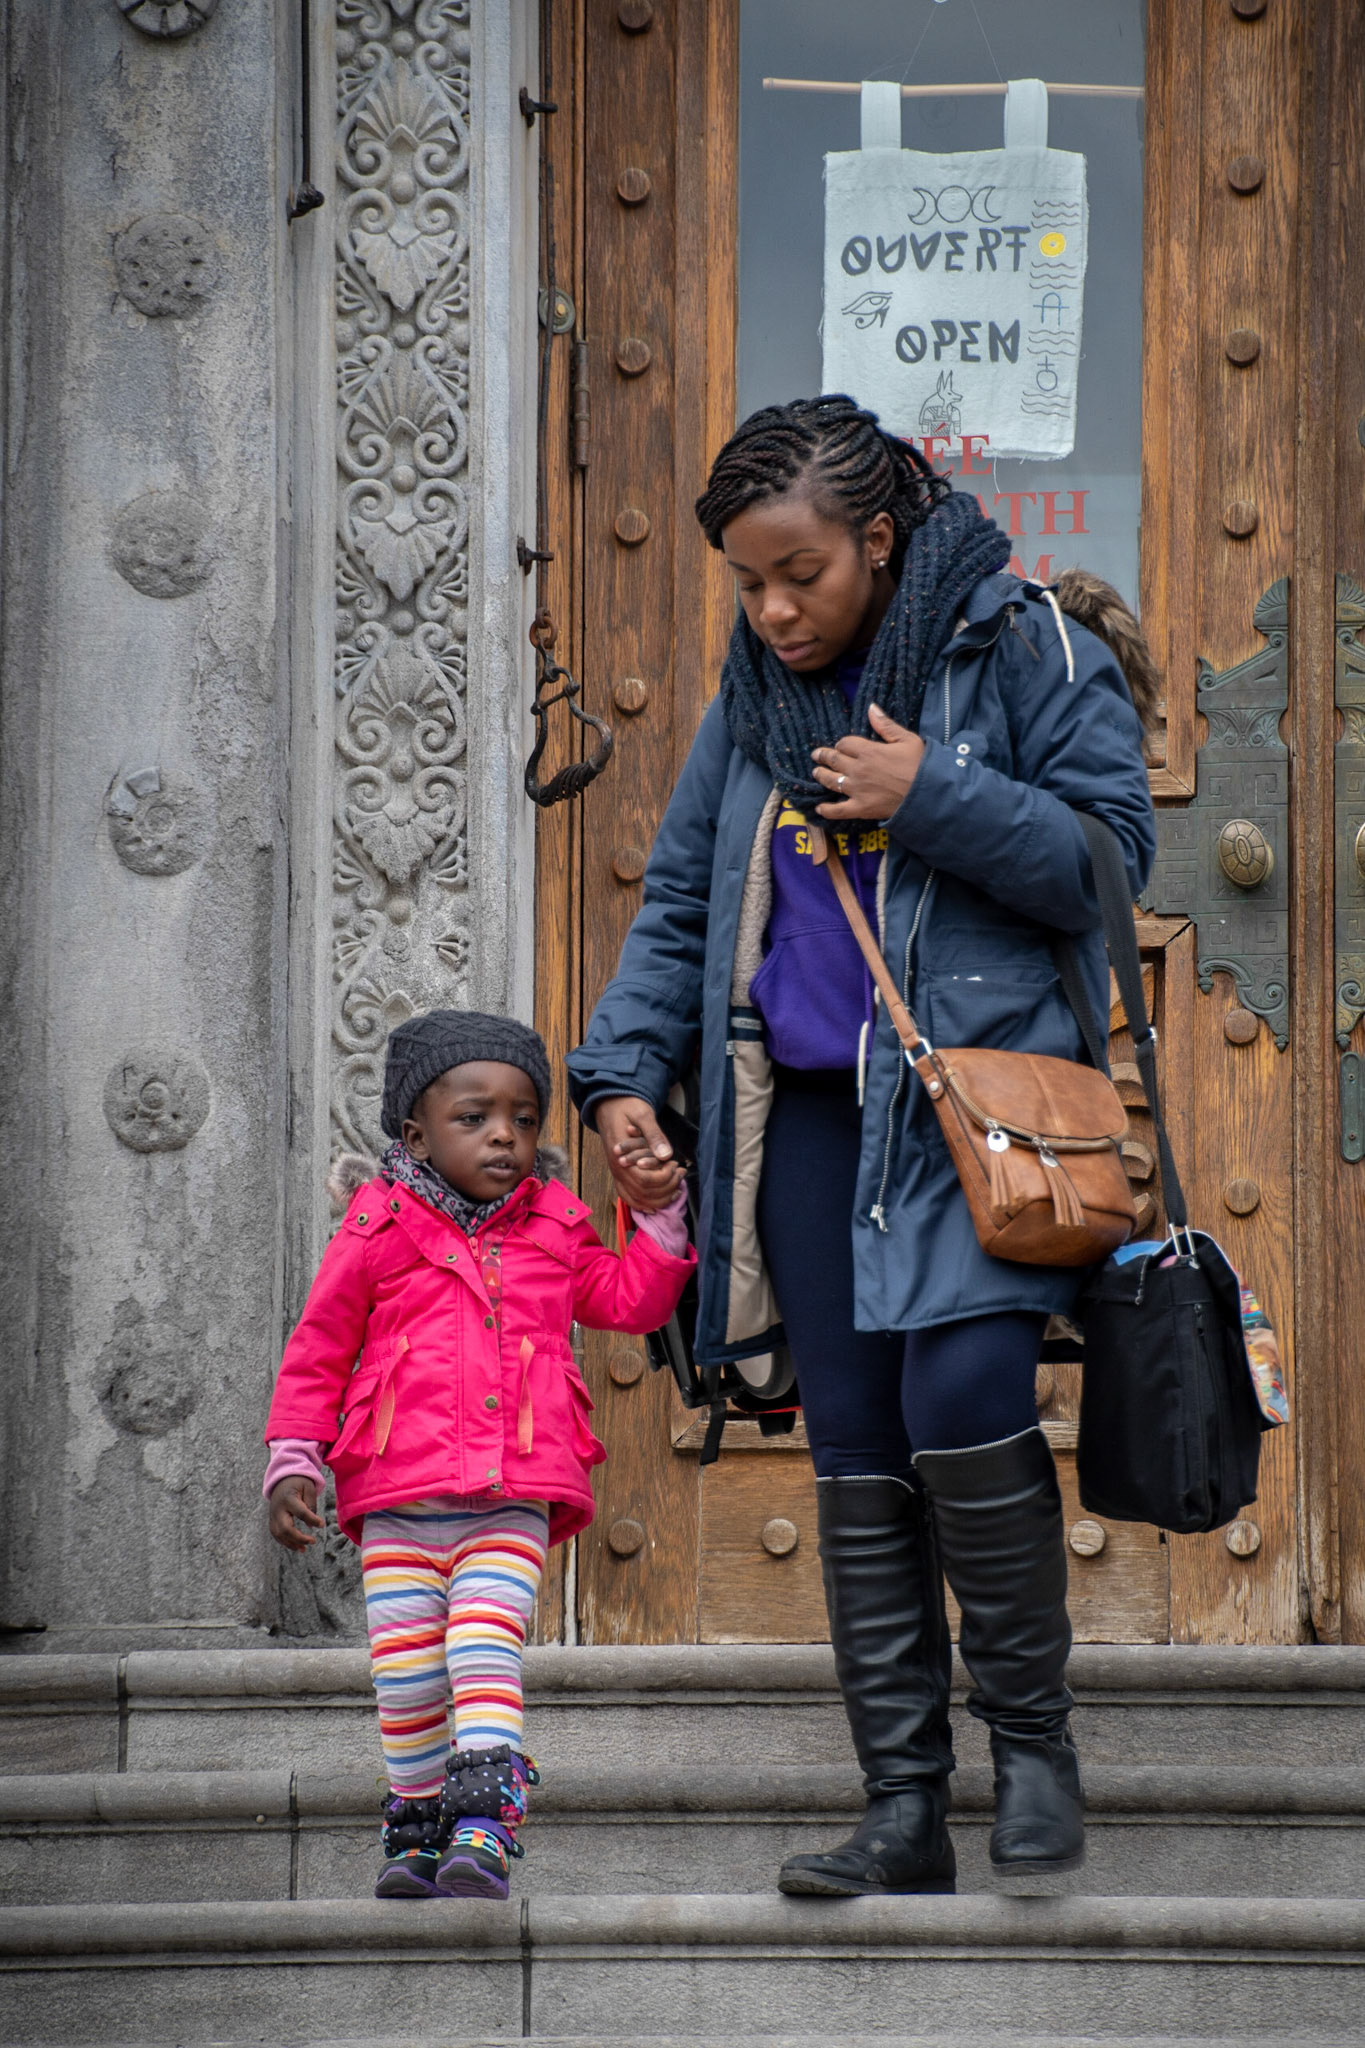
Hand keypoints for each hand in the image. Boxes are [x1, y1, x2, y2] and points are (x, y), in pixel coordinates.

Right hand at [269, 1476, 324, 1551]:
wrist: (282, 1479)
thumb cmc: (298, 1483)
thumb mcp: (308, 1487)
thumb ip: (311, 1504)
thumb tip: (311, 1525)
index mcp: (288, 1498)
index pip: (300, 1512)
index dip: (312, 1519)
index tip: (322, 1524)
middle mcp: (278, 1509)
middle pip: (285, 1528)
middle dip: (298, 1537)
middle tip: (313, 1541)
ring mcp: (273, 1516)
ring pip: (278, 1534)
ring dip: (291, 1544)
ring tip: (304, 1549)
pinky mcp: (272, 1520)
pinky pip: (276, 1534)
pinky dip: (285, 1542)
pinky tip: (296, 1546)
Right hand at [595, 1095, 684, 1211]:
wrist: (609, 1104)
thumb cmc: (626, 1106)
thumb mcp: (642, 1114)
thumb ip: (654, 1135)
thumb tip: (666, 1155)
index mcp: (620, 1155)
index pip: (643, 1180)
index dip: (664, 1178)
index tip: (675, 1165)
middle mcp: (617, 1168)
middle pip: (642, 1193)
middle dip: (666, 1188)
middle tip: (680, 1174)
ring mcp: (617, 1173)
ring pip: (636, 1199)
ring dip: (658, 1198)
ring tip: (677, 1187)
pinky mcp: (620, 1173)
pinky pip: (629, 1196)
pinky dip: (645, 1203)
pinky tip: (659, 1201)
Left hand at [812, 702, 924, 819]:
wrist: (928, 794)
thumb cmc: (921, 765)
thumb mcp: (907, 739)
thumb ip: (886, 725)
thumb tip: (871, 707)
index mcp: (868, 750)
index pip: (845, 744)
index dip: (842, 744)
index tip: (841, 746)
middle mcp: (858, 769)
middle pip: (834, 760)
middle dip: (824, 756)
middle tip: (817, 755)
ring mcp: (857, 790)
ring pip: (831, 781)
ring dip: (821, 776)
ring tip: (816, 773)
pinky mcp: (860, 808)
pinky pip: (838, 810)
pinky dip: (827, 810)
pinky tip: (819, 809)